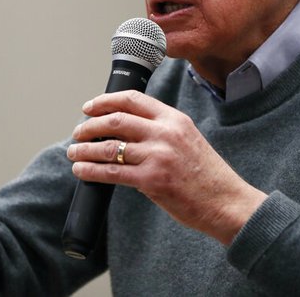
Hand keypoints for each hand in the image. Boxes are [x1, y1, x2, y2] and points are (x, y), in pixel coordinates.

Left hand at [67, 91, 266, 244]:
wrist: (225, 201)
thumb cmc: (206, 174)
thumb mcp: (187, 138)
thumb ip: (160, 130)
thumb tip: (123, 132)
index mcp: (174, 118)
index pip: (132, 99)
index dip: (104, 101)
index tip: (89, 107)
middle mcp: (165, 132)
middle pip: (115, 120)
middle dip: (89, 125)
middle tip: (78, 132)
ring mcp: (158, 156)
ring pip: (109, 147)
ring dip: (85, 149)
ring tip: (74, 153)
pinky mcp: (152, 180)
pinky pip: (112, 173)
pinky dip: (91, 171)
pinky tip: (81, 171)